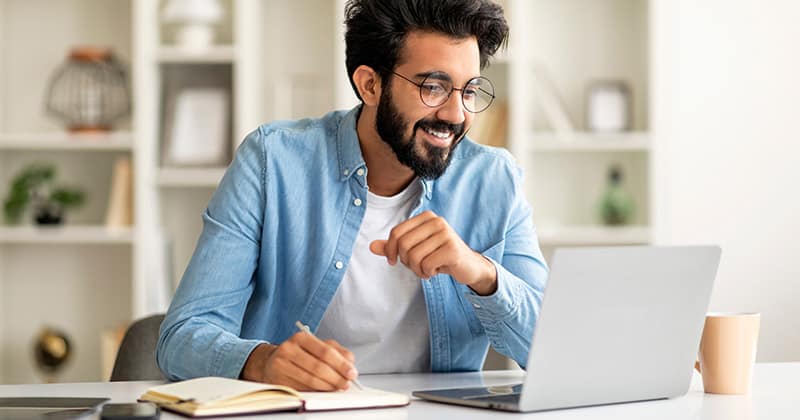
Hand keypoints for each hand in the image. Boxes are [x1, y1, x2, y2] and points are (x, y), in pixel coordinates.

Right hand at [240, 333, 357, 390]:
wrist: (272, 361)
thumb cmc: (299, 354)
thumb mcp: (317, 346)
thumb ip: (336, 351)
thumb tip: (350, 363)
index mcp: (301, 338)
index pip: (325, 351)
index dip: (341, 364)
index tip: (352, 372)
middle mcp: (289, 349)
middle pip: (318, 367)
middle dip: (336, 378)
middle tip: (346, 383)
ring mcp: (281, 365)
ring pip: (310, 380)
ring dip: (328, 387)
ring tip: (337, 387)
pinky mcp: (278, 380)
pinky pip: (302, 389)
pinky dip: (316, 391)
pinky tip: (323, 390)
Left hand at [369, 210, 496, 294]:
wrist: (468, 266)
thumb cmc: (439, 255)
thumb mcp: (415, 249)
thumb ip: (394, 246)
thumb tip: (371, 246)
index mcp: (426, 217)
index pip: (396, 232)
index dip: (389, 250)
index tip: (393, 261)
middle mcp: (436, 221)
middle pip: (403, 245)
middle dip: (406, 261)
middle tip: (417, 266)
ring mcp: (446, 234)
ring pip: (414, 257)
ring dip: (417, 270)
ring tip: (427, 269)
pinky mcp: (452, 249)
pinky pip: (426, 265)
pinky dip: (427, 273)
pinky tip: (436, 271)